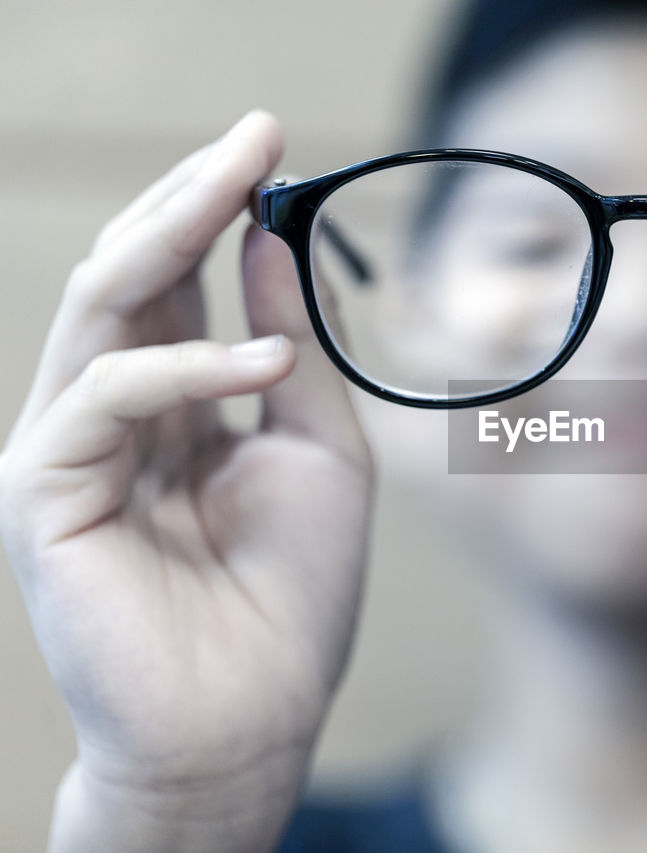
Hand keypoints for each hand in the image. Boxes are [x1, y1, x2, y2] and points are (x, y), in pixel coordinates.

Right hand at [0, 111, 374, 850]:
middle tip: (253, 132)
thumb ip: (291, 350)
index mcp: (178, 405)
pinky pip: (109, 394)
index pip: (182, 283)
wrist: (254, 716)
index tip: (272, 147)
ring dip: (176, 233)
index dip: (220, 211)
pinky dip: (189, 368)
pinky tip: (263, 365)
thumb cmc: (294, 593)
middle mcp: (116, 414)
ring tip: (248, 182)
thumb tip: (274, 240)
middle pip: (134, 271)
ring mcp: (72, 447)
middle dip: (192, 195)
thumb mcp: (319, 448)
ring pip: (102, 305)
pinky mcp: (46, 489)